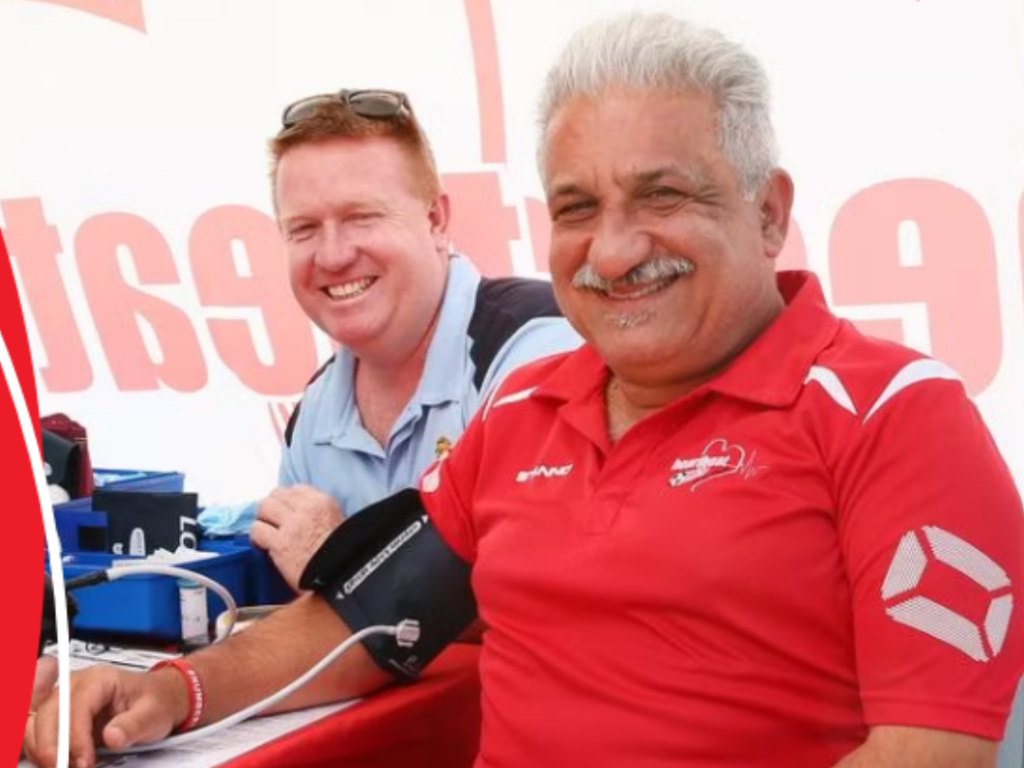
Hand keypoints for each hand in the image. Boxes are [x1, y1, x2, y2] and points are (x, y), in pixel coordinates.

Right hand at [23, 664, 186, 767]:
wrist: (159, 699)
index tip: (84, 762)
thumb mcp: (154, 713)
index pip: (76, 705)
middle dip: (51, 746)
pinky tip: (54, 761)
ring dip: (41, 750)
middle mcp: (76, 685)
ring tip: (61, 767)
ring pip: (34, 723)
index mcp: (99, 679)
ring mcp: (64, 700)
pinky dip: (39, 750)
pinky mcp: (59, 717)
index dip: (75, 737)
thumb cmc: (155, 701)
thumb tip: (112, 737)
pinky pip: (36, 733)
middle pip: (47, 713)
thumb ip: (133, 725)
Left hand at [250, 485, 343, 592]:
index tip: (286, 510)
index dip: (287, 500)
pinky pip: (257, 530)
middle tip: (272, 521)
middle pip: (277, 495)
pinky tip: (262, 545)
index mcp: (324, 503)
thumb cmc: (342, 557)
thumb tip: (302, 517)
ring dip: (263, 520)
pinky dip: (257, 537)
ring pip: (264, 507)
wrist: (342, 575)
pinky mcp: (280, 544)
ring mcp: (292, 525)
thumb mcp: (339, 525)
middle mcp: (307, 509)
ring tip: (266, 532)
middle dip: (272, 507)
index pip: (295, 489)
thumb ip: (320, 515)